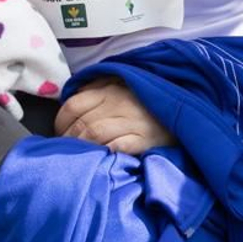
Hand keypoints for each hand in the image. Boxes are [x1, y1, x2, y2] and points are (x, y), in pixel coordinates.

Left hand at [55, 78, 175, 153]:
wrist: (183, 110)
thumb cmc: (147, 100)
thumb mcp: (122, 83)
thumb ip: (98, 87)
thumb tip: (74, 96)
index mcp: (110, 90)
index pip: (73, 105)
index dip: (60, 121)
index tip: (59, 132)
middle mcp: (118, 104)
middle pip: (81, 124)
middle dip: (68, 140)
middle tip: (65, 149)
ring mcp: (131, 122)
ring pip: (94, 136)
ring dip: (82, 148)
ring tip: (79, 156)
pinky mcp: (144, 140)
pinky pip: (116, 147)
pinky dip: (104, 153)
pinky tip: (100, 157)